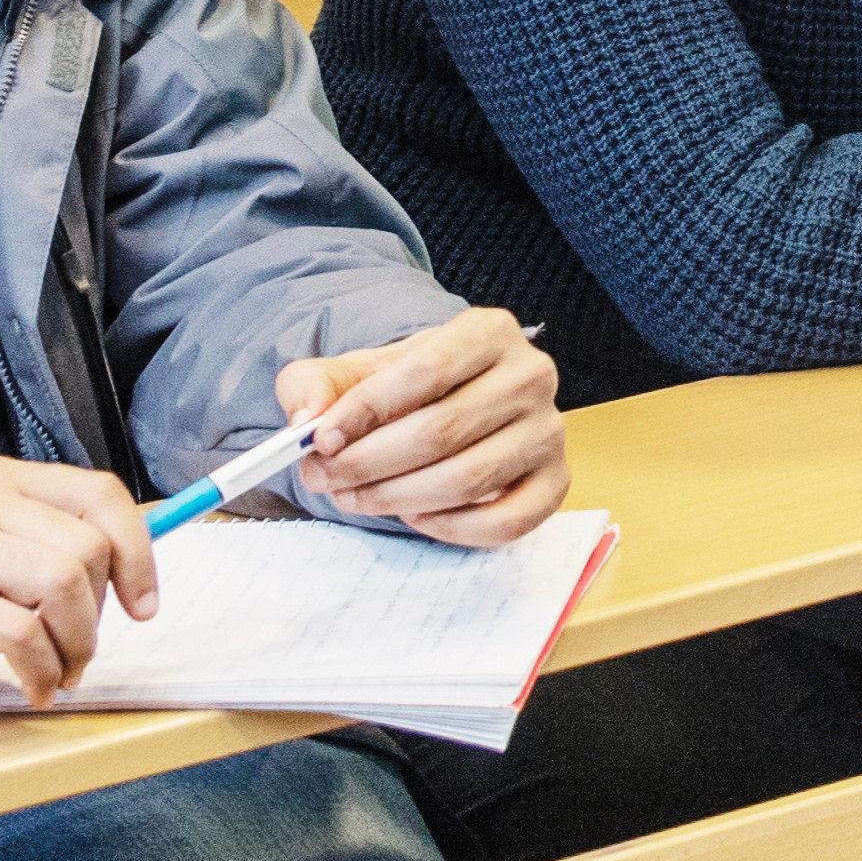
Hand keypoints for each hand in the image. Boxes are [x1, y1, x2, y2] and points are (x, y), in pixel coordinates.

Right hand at [0, 455, 164, 713]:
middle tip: (78, 655)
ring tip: (57, 674)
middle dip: (100, 615)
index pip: (100, 494)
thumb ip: (45, 551)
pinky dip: (42, 671)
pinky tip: (33, 688)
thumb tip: (132, 567)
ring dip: (76, 645)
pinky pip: (19, 633)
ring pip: (61, 582)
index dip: (139, 552)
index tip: (143, 605)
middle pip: (87, 546)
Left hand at [275, 309, 570, 547]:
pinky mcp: (556, 482)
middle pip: (443, 430)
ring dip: (398, 497)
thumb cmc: (404, 388)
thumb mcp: (356, 370)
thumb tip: (305, 421)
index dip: (367, 409)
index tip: (320, 440)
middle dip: (371, 462)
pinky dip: (451, 528)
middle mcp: (531, 375)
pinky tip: (413, 515)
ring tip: (355, 496)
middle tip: (325, 478)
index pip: (425, 370)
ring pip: (469, 478)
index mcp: (488, 332)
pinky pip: (506, 521)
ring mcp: (549, 431)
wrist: (456, 402)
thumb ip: (315, 384)